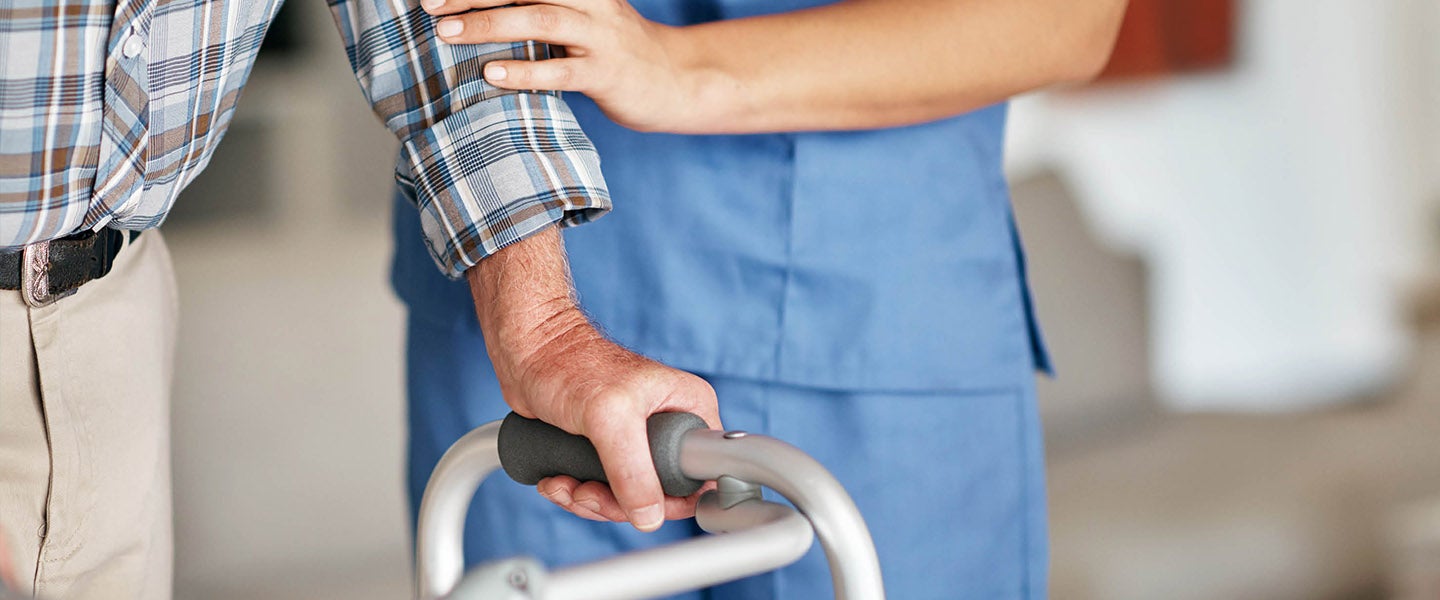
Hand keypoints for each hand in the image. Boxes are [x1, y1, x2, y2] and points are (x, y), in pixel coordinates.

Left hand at [422, 0, 706, 131]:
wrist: (678, 80)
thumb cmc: (615, 51)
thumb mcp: (583, 16)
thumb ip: (541, 7)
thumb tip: (484, 11)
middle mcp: (591, 2)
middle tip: (429, 5)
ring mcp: (602, 37)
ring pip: (541, 20)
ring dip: (489, 24)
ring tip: (446, 34)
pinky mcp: (608, 74)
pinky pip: (561, 72)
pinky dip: (524, 72)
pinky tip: (491, 75)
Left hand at [467, 227, 719, 531]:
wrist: (527, 354)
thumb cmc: (569, 364)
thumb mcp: (610, 417)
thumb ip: (632, 469)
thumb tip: (650, 516)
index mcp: (690, 409)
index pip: (702, 473)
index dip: (674, 499)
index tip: (636, 501)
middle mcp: (669, 425)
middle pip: (661, 494)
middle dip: (618, 504)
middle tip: (588, 492)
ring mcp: (638, 440)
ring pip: (628, 497)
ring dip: (590, 501)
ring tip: (565, 484)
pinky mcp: (608, 449)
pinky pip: (602, 491)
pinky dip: (576, 494)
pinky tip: (557, 480)